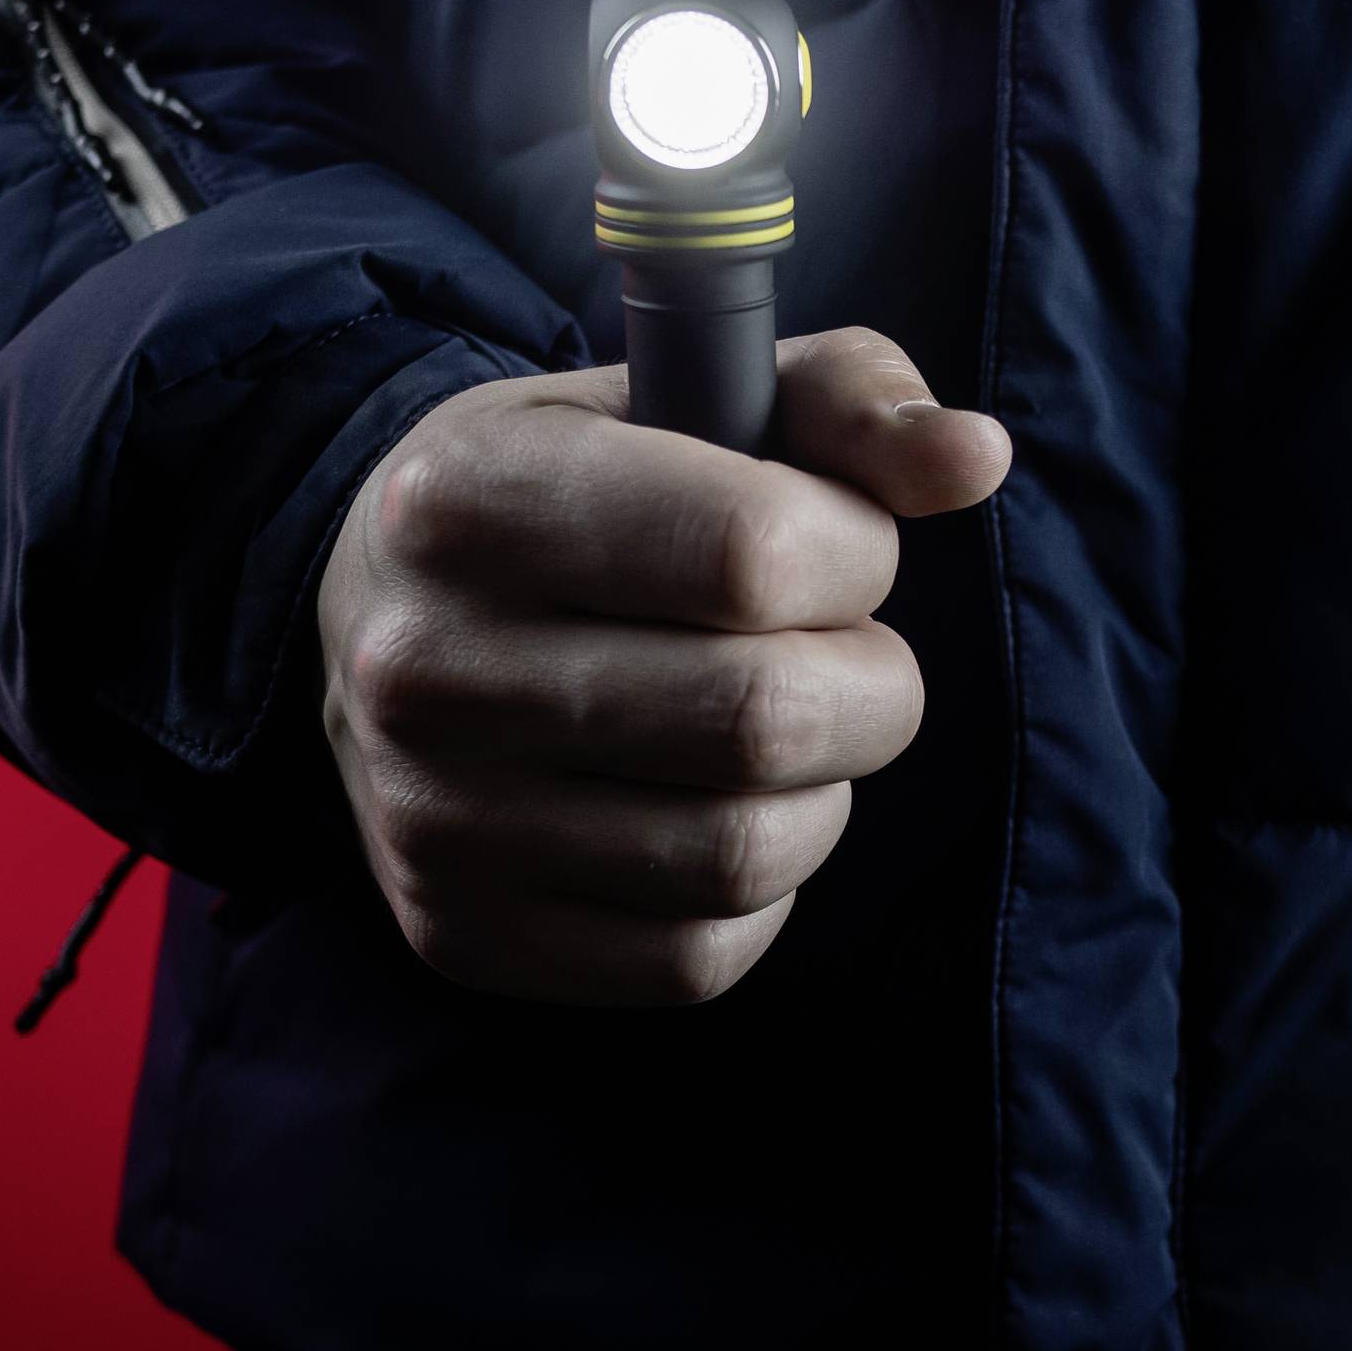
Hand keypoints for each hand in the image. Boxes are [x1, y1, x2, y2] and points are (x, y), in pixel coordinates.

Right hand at [315, 327, 1008, 1003]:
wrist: (376, 622)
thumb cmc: (586, 489)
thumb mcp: (688, 395)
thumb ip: (847, 401)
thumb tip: (975, 455)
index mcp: (473, 497)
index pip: (752, 553)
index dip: (855, 552)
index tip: (841, 546)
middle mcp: (429, 666)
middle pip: (765, 718)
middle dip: (870, 685)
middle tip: (845, 655)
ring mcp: (433, 819)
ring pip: (745, 853)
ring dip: (821, 792)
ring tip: (788, 733)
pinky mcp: (463, 933)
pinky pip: (700, 955)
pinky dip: (759, 893)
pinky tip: (720, 811)